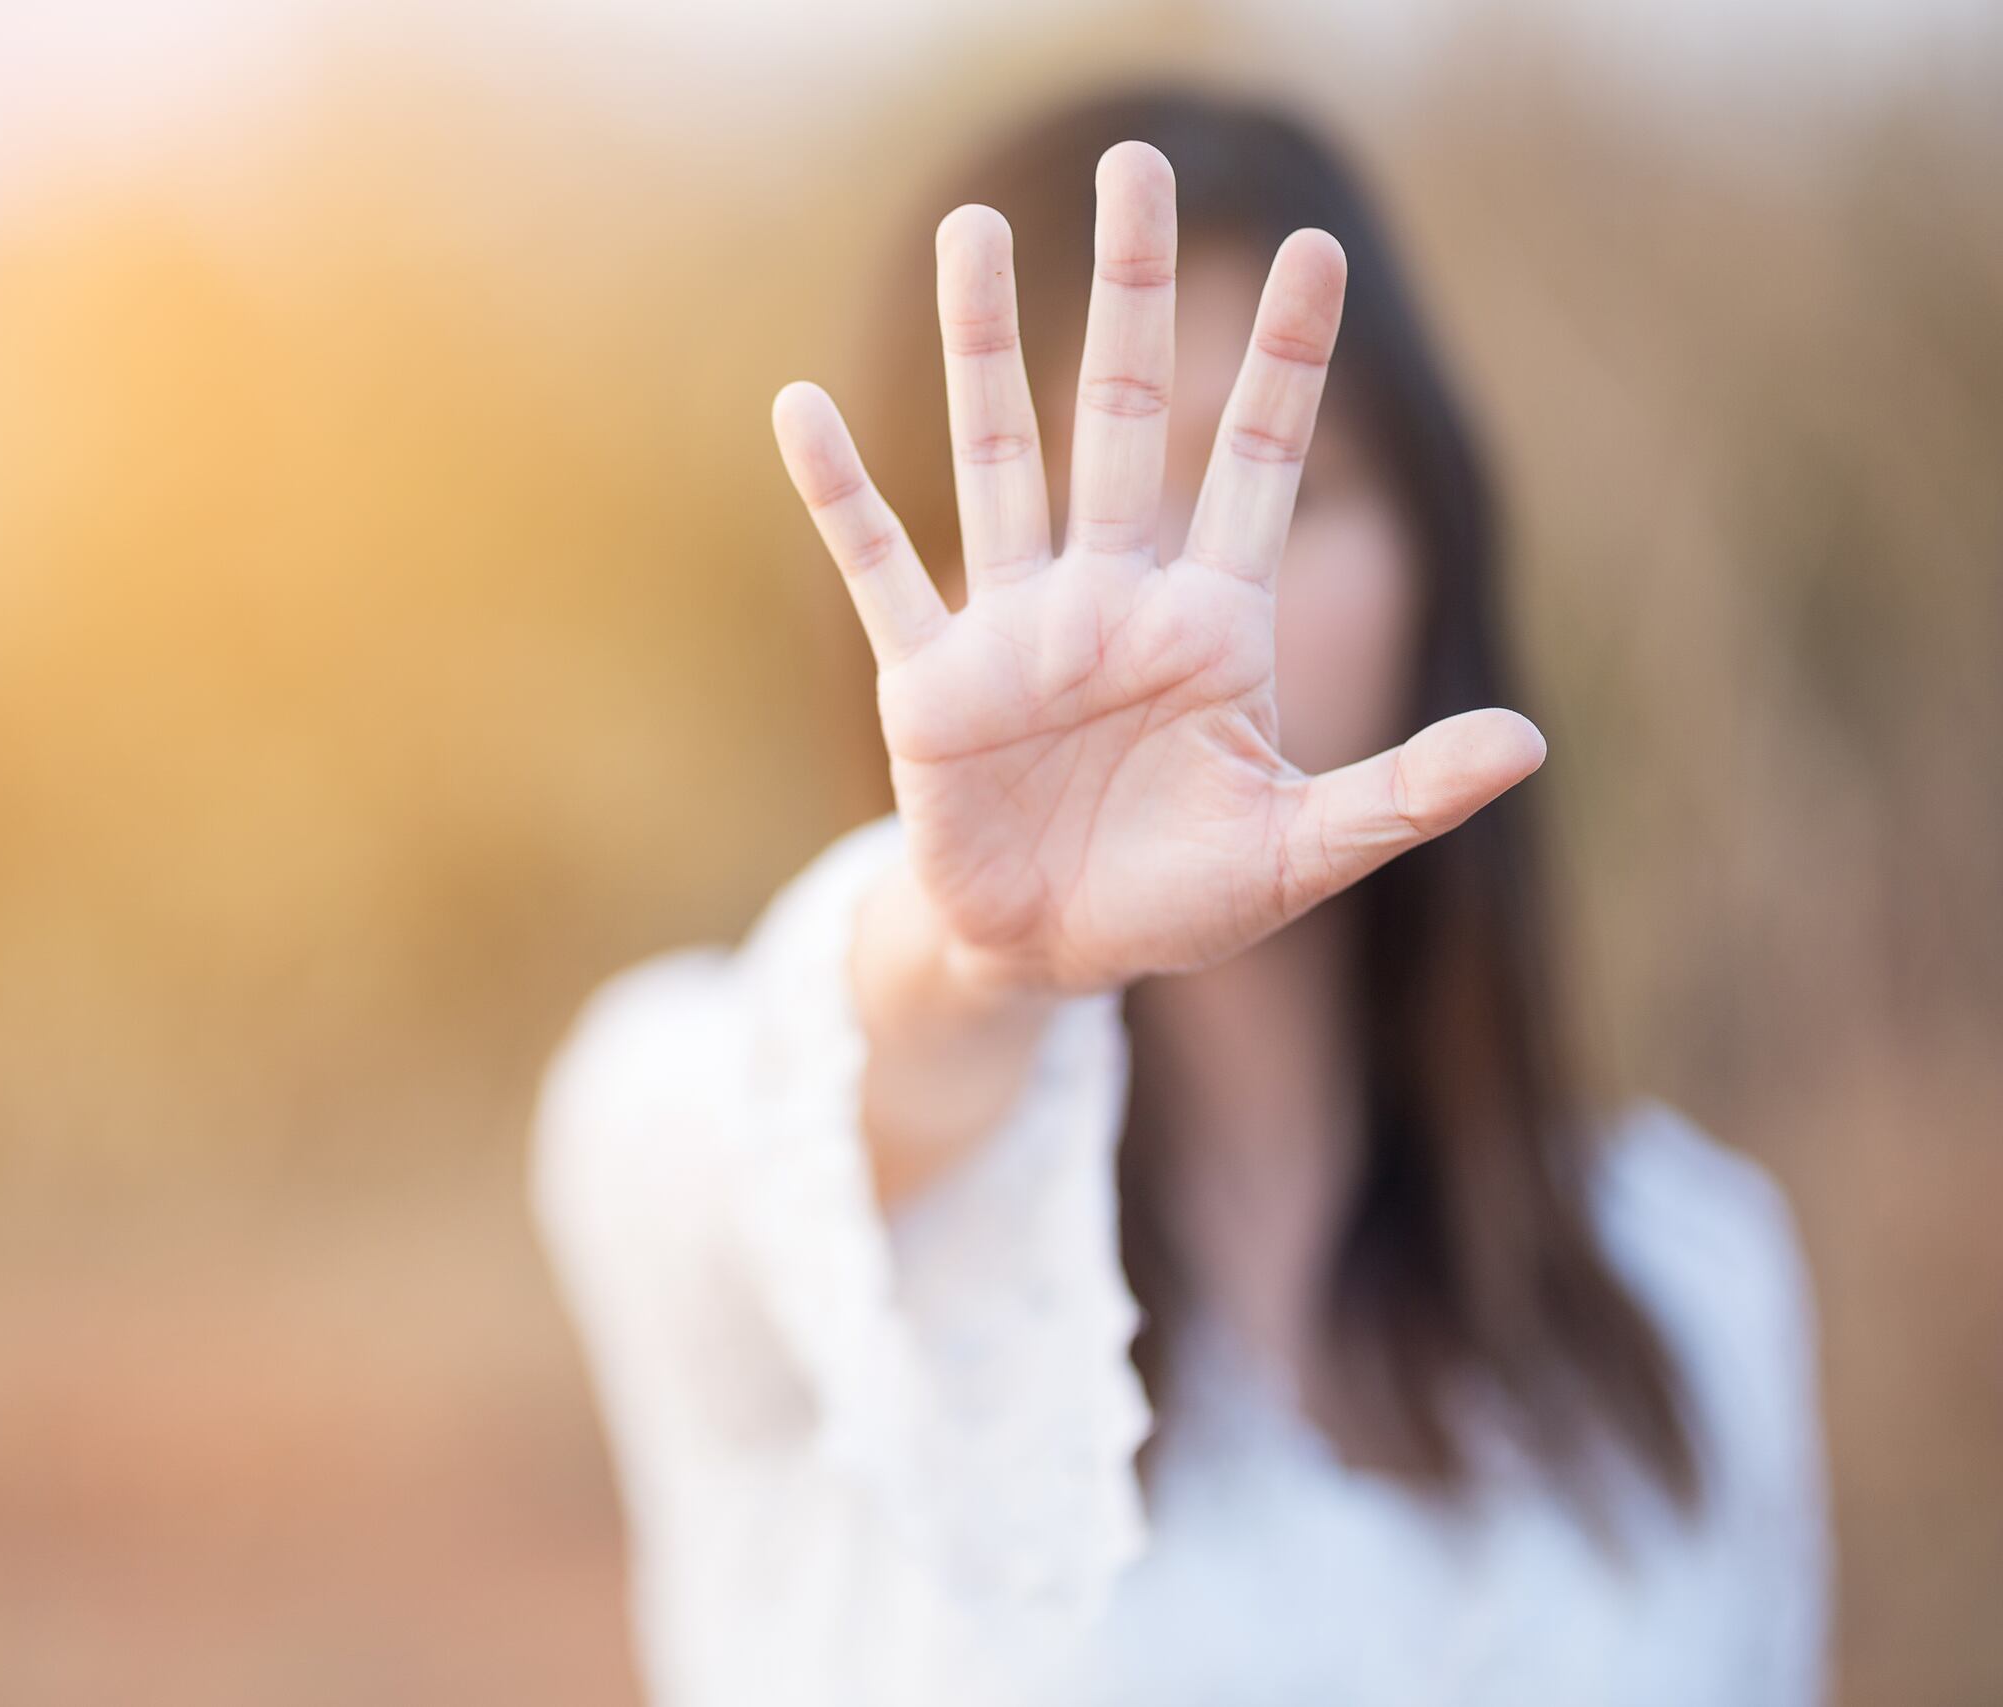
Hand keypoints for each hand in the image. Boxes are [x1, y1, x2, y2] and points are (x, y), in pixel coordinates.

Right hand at [772, 142, 1544, 993]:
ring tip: (968, 228)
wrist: (1048, 953)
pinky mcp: (930, 681)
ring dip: (982, 347)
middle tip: (1136, 167)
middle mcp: (1111, 598)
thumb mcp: (1299, 852)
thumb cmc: (1178, 896)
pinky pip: (883, 567)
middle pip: (1123, 414)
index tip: (1316, 251)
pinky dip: (840, 494)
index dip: (1284, 362)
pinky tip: (799, 408)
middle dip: (1133, 293)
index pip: (1256, 463)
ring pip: (999, 458)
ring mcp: (1015, 630)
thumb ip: (1400, 794)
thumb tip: (1528, 742)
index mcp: (1210, 623)